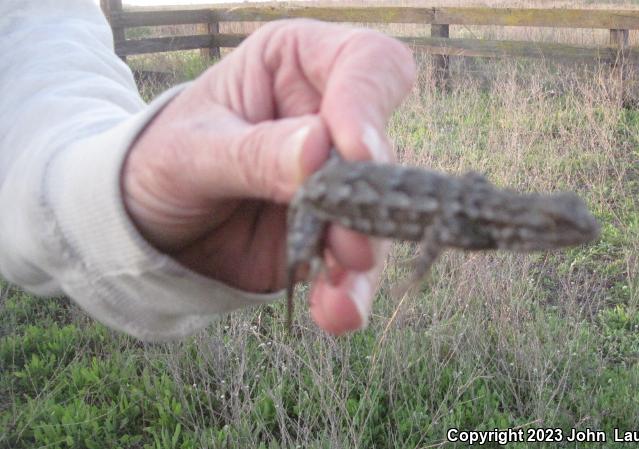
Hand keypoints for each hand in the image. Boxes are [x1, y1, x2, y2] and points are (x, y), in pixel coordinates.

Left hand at [121, 19, 415, 333]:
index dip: (369, 104)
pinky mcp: (334, 233)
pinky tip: (335, 312)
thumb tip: (319, 147)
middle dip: (367, 202)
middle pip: (381, 150)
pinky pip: (357, 265)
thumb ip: (253, 153)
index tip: (354, 152)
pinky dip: (349, 291)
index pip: (366, 63)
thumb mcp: (190, 151)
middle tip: (348, 245)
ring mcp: (338, 181)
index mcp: (298, 65)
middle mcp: (331, 118)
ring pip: (378, 216)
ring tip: (337, 296)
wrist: (148, 226)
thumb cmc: (159, 161)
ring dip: (361, 259)